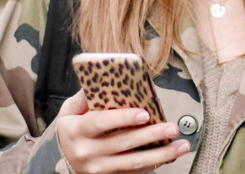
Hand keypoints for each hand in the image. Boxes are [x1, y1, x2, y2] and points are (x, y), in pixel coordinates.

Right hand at [57, 91, 190, 173]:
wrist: (63, 160)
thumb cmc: (72, 129)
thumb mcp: (69, 111)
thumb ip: (82, 98)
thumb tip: (99, 80)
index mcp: (76, 130)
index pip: (100, 122)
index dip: (123, 118)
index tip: (145, 113)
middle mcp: (87, 152)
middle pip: (123, 143)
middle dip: (151, 135)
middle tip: (172, 127)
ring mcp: (99, 168)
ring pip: (133, 163)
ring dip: (161, 154)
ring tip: (181, 145)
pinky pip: (135, 172)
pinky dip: (155, 164)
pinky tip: (171, 155)